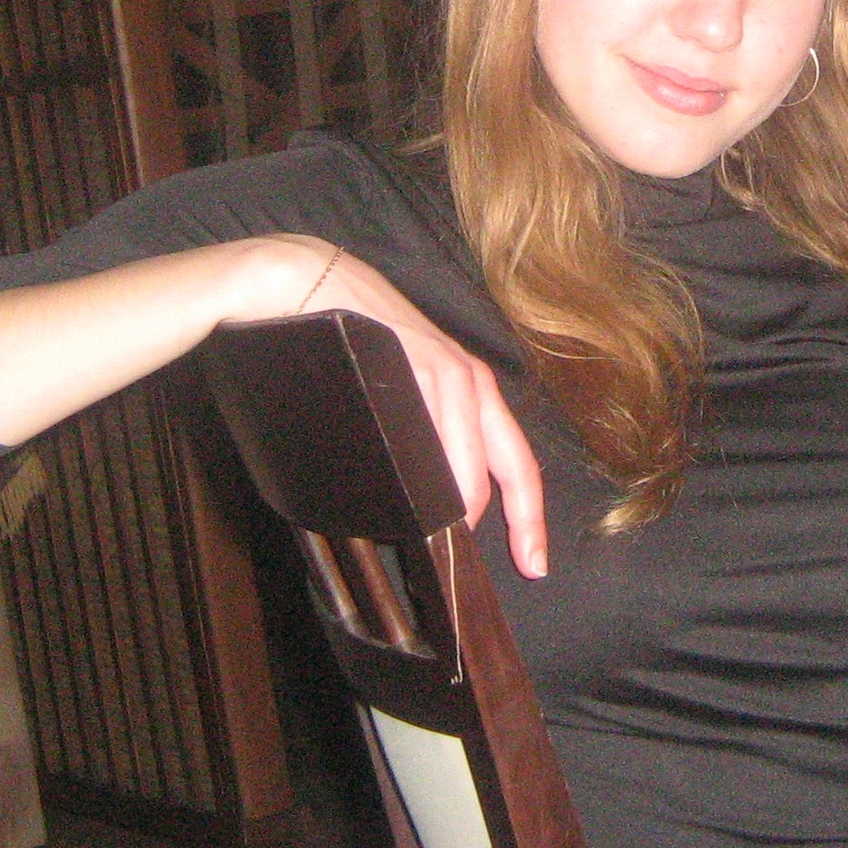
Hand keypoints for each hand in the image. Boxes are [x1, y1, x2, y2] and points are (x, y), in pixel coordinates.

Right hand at [248, 238, 549, 578]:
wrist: (311, 283)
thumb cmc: (351, 346)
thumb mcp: (399, 398)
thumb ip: (418, 445)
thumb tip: (425, 512)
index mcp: (473, 391)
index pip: (516, 461)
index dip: (530, 515)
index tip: (536, 563)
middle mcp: (471, 379)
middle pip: (512, 463)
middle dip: (521, 519)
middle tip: (526, 564)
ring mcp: (445, 367)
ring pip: (471, 454)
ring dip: (463, 501)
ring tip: (446, 539)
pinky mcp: (415, 358)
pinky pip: (436, 424)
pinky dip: (433, 465)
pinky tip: (420, 490)